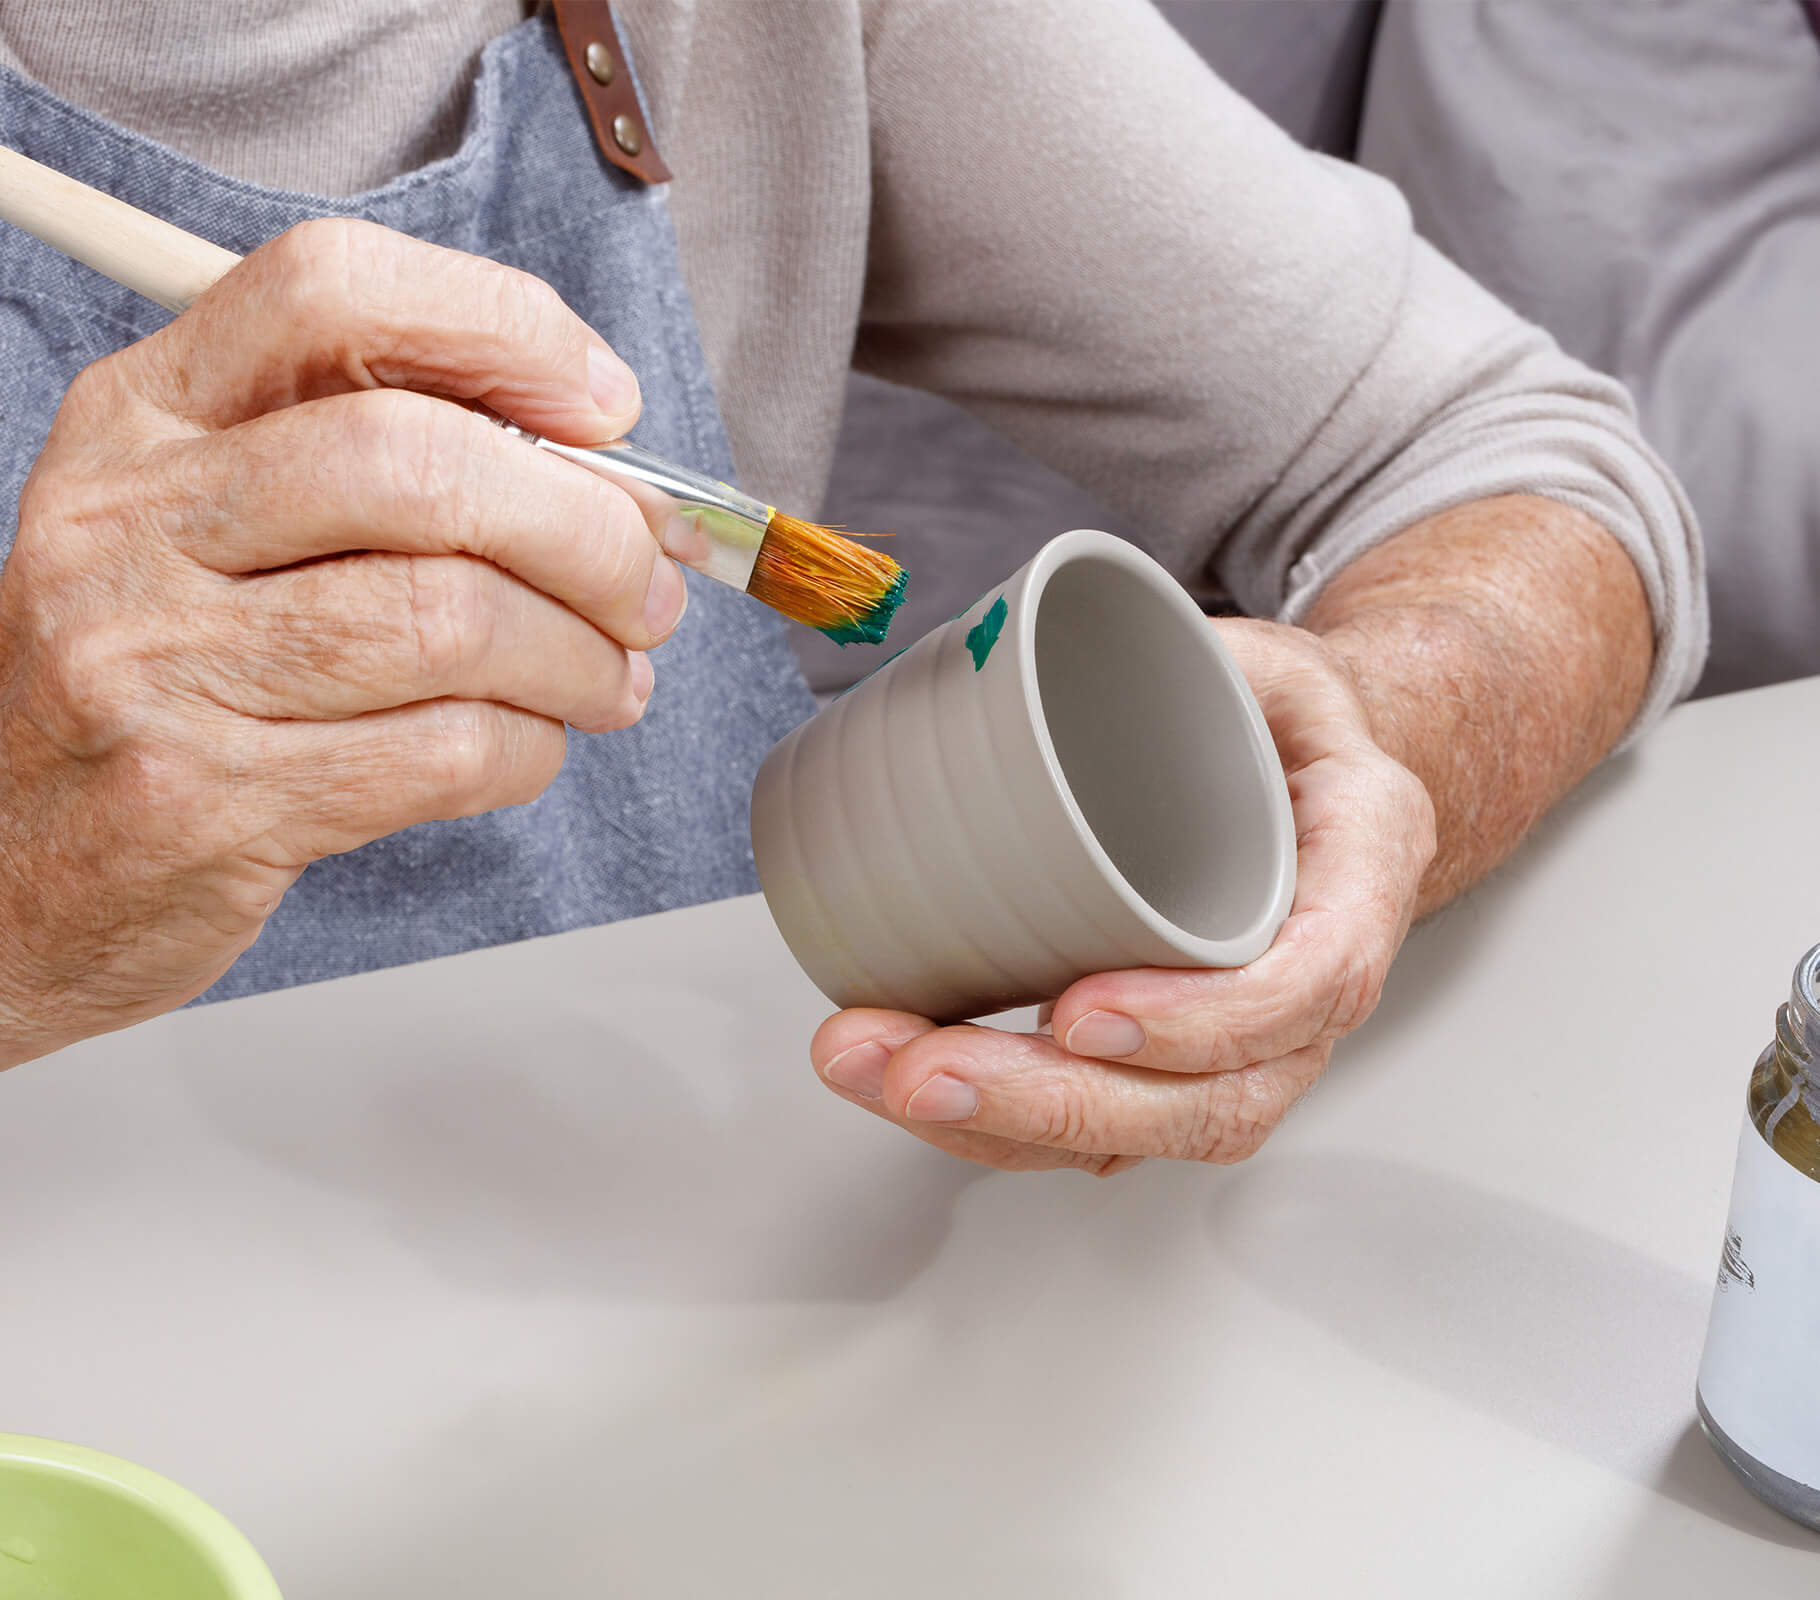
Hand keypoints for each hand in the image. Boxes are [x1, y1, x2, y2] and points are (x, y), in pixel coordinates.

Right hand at [0, 218, 686, 1067]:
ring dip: (580, 654)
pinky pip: (442, 751)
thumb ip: (370, 472)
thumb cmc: (149, 684)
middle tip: (648, 584)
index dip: (504, 329)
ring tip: (612, 676)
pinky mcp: (211, 800)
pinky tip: (530, 744)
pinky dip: (529, 748)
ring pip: (450, 618)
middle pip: (420, 466)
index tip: (605, 409)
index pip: (332, 293)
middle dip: (587, 530)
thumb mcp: (205, 530)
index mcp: (143, 419)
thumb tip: (603, 475)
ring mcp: (160, 665)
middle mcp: (135, 523)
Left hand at [808, 618, 1436, 1173]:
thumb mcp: (1262, 657)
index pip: (1311, 981)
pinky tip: (902, 1083)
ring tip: (877, 1070)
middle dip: (1054, 1103)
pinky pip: (1103, 1128)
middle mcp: (1319, 985)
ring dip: (1000, 1126)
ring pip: (1147, 1134)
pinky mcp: (1175, 1064)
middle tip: (922, 1070)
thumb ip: (1189, 659)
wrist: (1305, 771)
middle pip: (1215, 1101)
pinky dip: (996, 1124)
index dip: (1200, 1019)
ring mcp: (1250, 1043)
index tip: (1081, 1012)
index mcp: (1362, 869)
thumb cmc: (1279, 719)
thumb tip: (1025, 663)